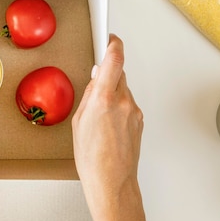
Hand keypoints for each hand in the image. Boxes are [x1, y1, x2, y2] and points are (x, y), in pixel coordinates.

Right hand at [72, 34, 152, 220]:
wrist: (112, 183)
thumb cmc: (92, 159)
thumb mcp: (79, 122)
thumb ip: (89, 96)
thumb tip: (95, 79)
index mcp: (104, 99)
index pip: (114, 59)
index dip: (112, 44)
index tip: (109, 37)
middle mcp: (123, 101)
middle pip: (118, 73)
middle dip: (106, 75)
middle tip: (95, 85)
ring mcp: (135, 111)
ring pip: (123, 89)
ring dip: (112, 94)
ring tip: (99, 116)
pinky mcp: (140, 120)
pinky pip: (127, 104)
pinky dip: (118, 107)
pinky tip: (108, 125)